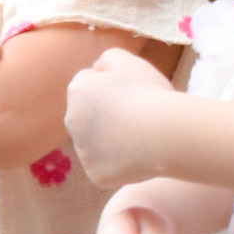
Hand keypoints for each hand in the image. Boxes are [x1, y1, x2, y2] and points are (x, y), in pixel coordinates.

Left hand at [64, 45, 181, 188]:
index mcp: (77, 91)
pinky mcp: (95, 174)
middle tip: (135, 116)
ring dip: (110, 140)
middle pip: (88, 116)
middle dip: (104, 115)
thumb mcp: (128, 61)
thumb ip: (108, 59)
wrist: (161, 133)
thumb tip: (98, 69)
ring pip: (96, 144)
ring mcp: (82, 151)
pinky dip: (119, 164)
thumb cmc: (147, 92)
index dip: (110, 87)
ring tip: (140, 137)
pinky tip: (139, 156)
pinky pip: (107, 168)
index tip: (130, 93)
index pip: (88, 85)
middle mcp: (71, 120)